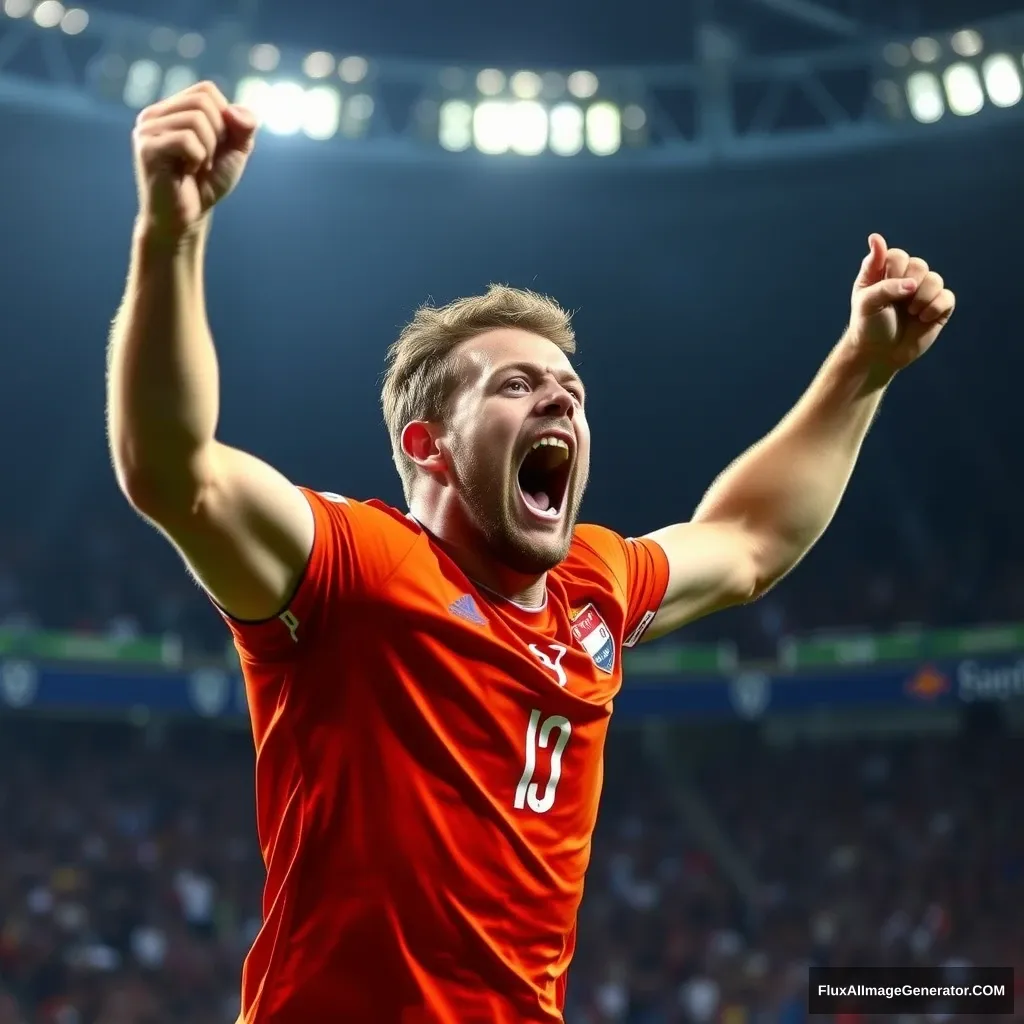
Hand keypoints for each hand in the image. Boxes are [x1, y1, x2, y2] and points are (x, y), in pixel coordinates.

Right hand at [132, 81, 257, 241]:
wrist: (186, 218)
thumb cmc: (207, 184)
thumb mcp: (235, 152)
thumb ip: (244, 126)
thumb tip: (233, 109)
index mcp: (172, 109)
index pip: (207, 90)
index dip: (225, 119)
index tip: (217, 147)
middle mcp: (154, 114)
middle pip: (203, 102)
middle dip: (219, 135)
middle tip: (207, 160)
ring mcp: (147, 129)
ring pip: (196, 120)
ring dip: (209, 150)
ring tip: (196, 167)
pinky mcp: (146, 147)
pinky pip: (187, 140)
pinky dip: (198, 158)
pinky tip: (187, 172)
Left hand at [846, 233, 955, 374]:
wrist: (878, 355)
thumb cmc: (868, 326)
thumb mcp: (867, 301)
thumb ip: (878, 274)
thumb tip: (878, 239)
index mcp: (884, 274)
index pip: (897, 256)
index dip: (894, 270)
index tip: (882, 288)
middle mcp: (905, 280)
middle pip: (919, 265)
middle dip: (909, 284)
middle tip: (899, 302)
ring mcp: (922, 293)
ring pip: (935, 279)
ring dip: (923, 296)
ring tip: (911, 312)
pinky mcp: (937, 308)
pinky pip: (947, 297)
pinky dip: (935, 307)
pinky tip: (922, 318)